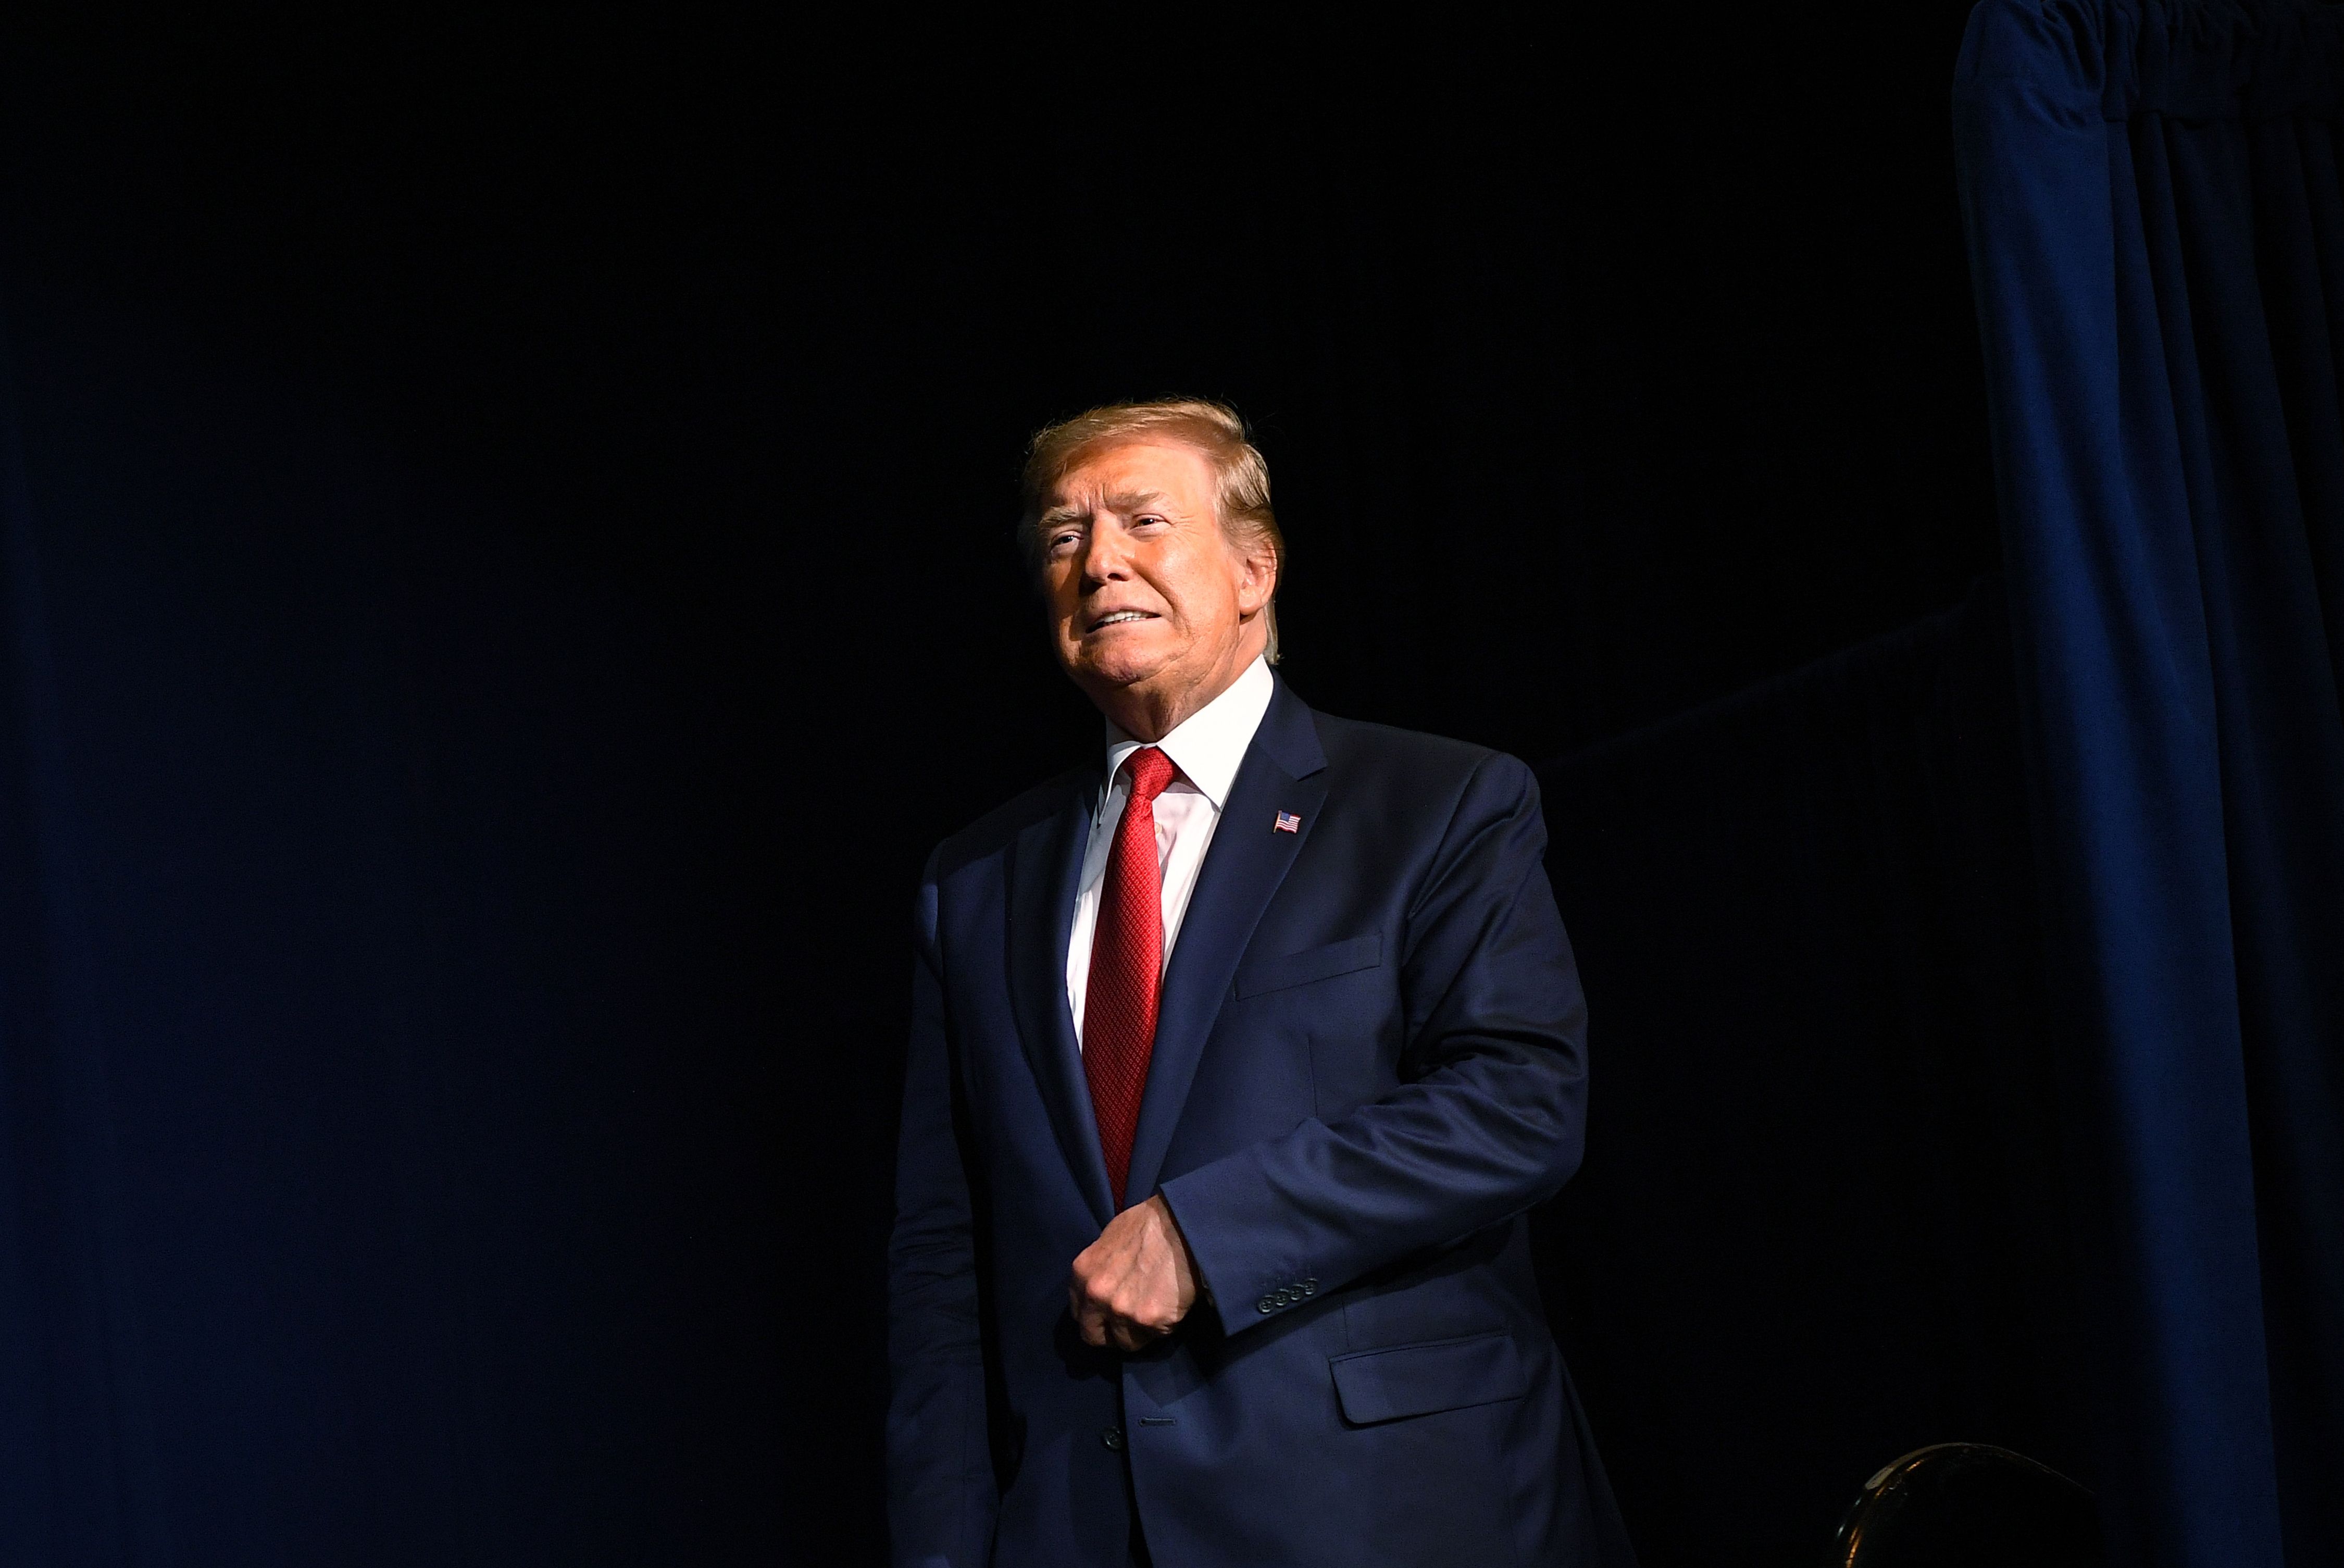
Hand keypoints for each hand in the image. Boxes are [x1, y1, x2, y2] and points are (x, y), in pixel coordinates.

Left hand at [1069, 1194, 1199, 1351]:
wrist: (1183, 1222)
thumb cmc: (1148, 1223)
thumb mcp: (1107, 1241)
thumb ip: (1099, 1271)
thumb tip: (1102, 1288)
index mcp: (1082, 1275)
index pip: (1079, 1315)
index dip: (1095, 1317)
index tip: (1108, 1315)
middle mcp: (1096, 1297)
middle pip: (1093, 1337)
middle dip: (1110, 1334)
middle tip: (1128, 1323)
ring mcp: (1122, 1311)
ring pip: (1125, 1343)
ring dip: (1138, 1332)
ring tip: (1154, 1310)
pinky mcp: (1150, 1320)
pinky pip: (1153, 1337)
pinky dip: (1161, 1327)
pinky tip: (1169, 1306)